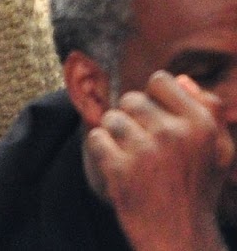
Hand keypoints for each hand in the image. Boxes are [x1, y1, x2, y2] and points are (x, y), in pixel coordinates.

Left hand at [86, 71, 235, 250]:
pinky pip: (96, 138)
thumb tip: (184, 79)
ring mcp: (147, 151)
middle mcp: (175, 134)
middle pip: (131, 99)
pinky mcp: (121, 168)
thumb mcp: (217, 152)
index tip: (159, 122)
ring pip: (111, 118)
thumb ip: (207, 111)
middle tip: (146, 148)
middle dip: (133, 120)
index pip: (160, 80)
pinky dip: (102, 152)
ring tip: (134, 160)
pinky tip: (120, 170)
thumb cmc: (196, 190)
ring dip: (116, 137)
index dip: (154, 99)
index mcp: (202, 124)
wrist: (181, 236)